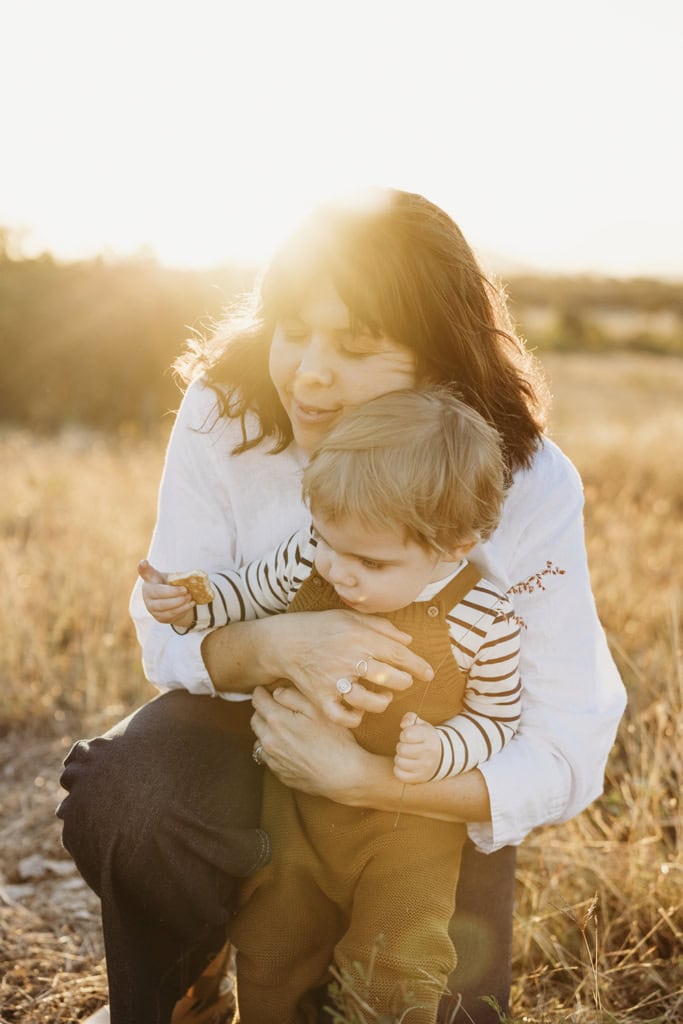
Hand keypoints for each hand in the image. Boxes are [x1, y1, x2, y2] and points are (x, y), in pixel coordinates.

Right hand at [138, 559, 193, 627]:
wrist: (172, 603)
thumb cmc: (171, 586)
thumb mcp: (172, 578)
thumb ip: (177, 576)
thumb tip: (192, 577)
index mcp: (150, 580)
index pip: (145, 572)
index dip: (144, 568)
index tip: (144, 562)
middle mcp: (147, 594)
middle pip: (158, 593)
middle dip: (174, 592)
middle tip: (186, 590)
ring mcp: (151, 608)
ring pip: (165, 606)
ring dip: (180, 602)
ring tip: (190, 597)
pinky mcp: (159, 618)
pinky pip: (171, 614)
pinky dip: (182, 609)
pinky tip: (190, 604)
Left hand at [250, 686, 372, 798]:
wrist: (343, 775)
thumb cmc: (334, 739)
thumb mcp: (317, 709)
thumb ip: (291, 696)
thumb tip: (275, 692)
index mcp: (277, 720)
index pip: (257, 699)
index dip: (263, 692)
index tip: (269, 691)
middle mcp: (269, 740)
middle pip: (255, 718)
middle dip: (264, 710)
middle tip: (280, 708)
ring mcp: (272, 759)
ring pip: (260, 738)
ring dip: (267, 731)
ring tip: (287, 730)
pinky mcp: (279, 773)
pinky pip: (268, 756)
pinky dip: (274, 749)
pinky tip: (292, 748)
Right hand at [268, 609, 433, 726]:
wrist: (285, 642)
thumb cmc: (322, 628)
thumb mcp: (351, 618)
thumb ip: (382, 627)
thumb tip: (409, 640)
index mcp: (358, 637)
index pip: (397, 654)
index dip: (418, 665)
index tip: (428, 673)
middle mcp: (347, 659)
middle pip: (389, 678)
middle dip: (403, 682)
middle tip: (404, 682)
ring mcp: (333, 681)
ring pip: (370, 702)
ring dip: (383, 702)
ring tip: (384, 696)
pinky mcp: (320, 698)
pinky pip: (344, 717)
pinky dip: (356, 718)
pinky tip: (360, 711)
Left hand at [393, 712, 441, 783]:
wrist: (441, 757)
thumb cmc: (426, 738)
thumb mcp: (421, 725)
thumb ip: (410, 718)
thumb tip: (403, 724)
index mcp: (429, 737)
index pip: (406, 734)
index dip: (404, 734)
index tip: (409, 736)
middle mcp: (429, 753)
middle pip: (401, 749)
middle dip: (401, 746)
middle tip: (407, 747)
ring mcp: (425, 767)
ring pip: (399, 762)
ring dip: (400, 758)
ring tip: (407, 756)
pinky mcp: (420, 778)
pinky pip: (400, 775)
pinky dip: (399, 770)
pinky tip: (406, 765)